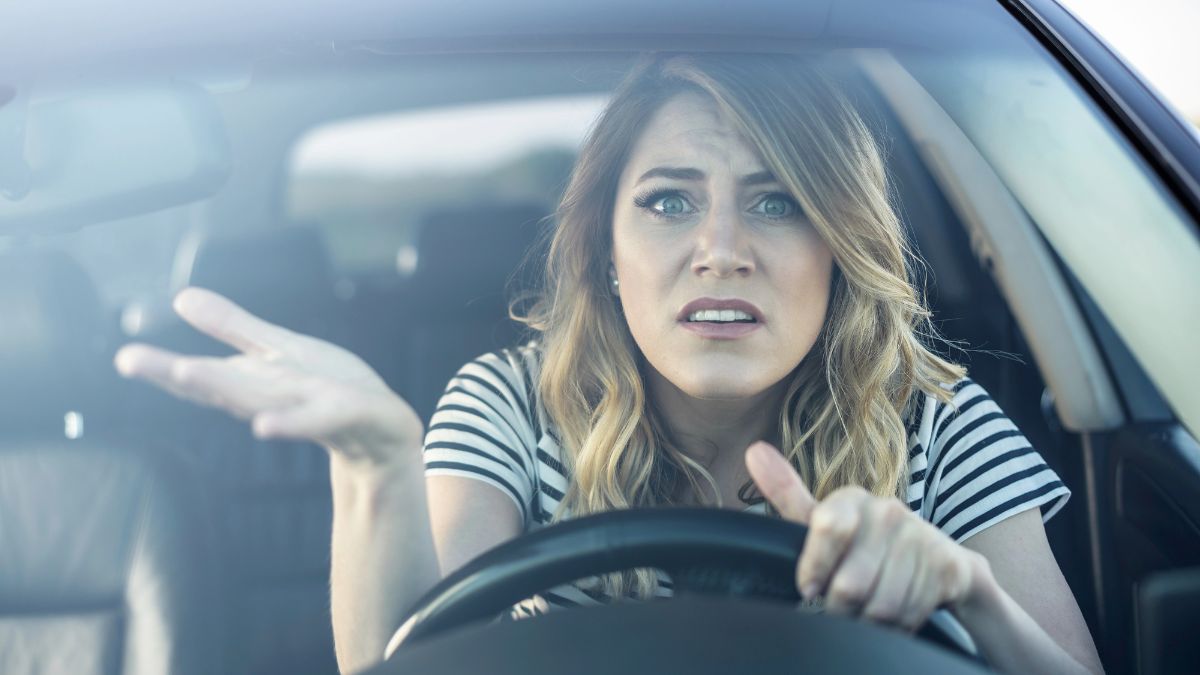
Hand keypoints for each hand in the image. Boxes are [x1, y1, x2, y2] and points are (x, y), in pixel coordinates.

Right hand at [114, 287, 421, 469]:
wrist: (384, 430)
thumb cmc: (328, 388)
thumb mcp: (280, 351)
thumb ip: (233, 328)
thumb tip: (181, 298)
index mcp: (255, 382)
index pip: (205, 373)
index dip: (164, 366)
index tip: (124, 357)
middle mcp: (273, 398)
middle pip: (222, 385)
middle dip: (178, 374)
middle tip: (130, 361)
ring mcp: (307, 409)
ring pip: (261, 399)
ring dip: (224, 389)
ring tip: (186, 372)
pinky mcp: (345, 414)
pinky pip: (317, 419)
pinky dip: (291, 423)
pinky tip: (263, 425)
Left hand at [744, 441, 987, 630]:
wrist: (939, 563)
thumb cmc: (867, 544)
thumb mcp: (826, 522)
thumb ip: (787, 495)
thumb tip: (754, 452)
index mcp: (851, 500)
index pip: (827, 528)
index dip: (814, 569)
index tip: (810, 588)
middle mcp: (887, 512)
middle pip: (849, 586)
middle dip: (842, 608)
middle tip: (843, 606)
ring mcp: (920, 537)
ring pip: (879, 608)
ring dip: (870, 622)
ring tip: (868, 611)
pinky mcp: (946, 566)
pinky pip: (909, 616)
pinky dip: (898, 627)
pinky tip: (896, 614)